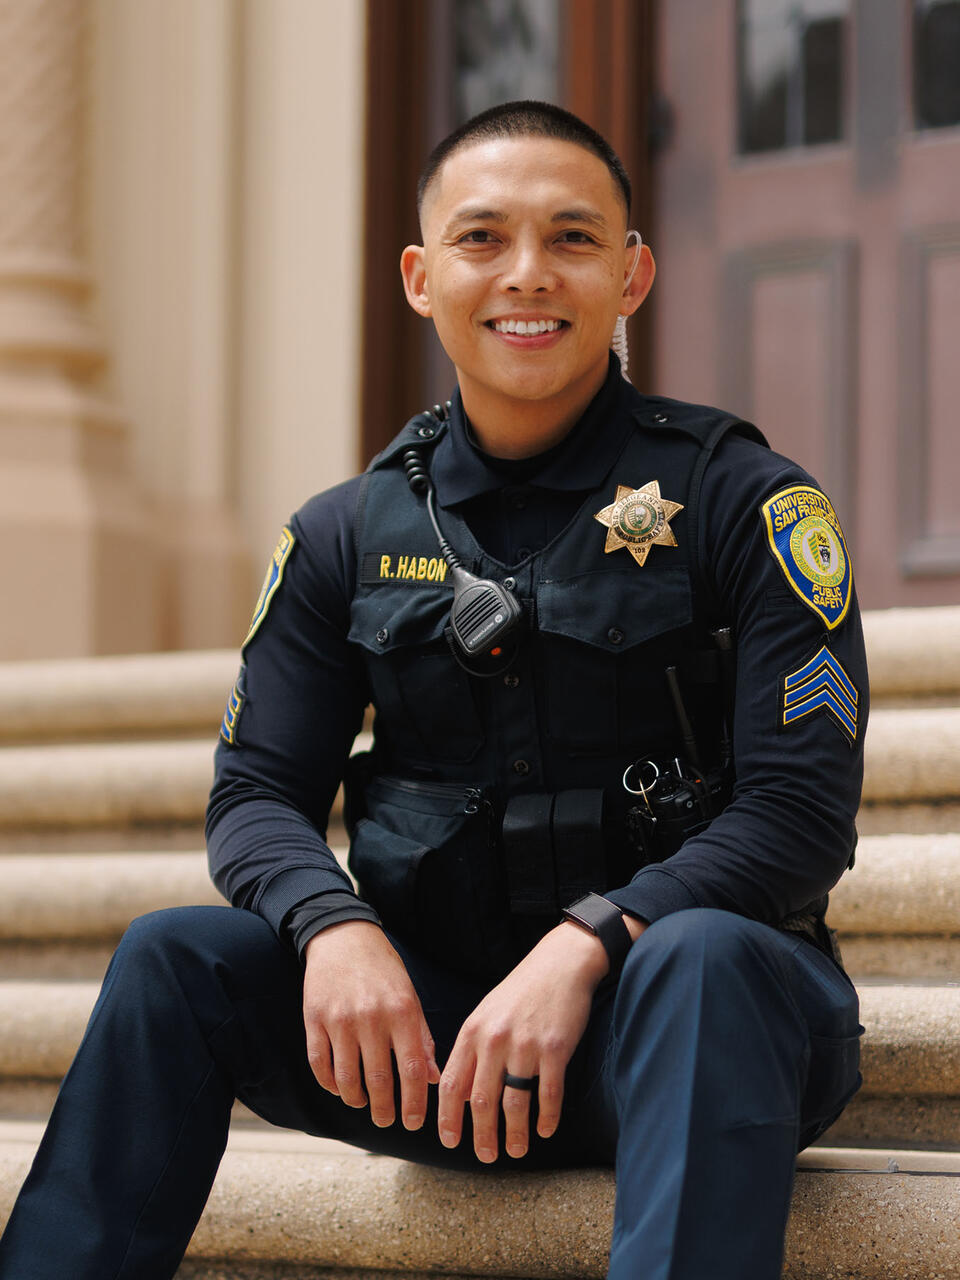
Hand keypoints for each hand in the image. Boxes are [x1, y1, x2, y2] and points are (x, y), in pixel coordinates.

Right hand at [302, 920, 439, 1129]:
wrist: (344, 938)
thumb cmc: (383, 971)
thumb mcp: (410, 997)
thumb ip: (422, 1037)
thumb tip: (432, 1079)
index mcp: (401, 1012)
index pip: (412, 1069)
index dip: (414, 1102)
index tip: (414, 1123)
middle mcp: (371, 1017)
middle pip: (379, 1080)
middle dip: (384, 1110)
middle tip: (386, 1122)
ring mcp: (340, 1019)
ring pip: (347, 1078)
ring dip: (357, 1100)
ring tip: (364, 1104)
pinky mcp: (314, 1019)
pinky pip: (320, 1064)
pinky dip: (329, 1084)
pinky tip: (339, 1088)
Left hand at [437, 920, 613, 1162]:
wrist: (559, 964)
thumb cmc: (521, 991)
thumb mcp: (486, 1014)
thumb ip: (471, 1051)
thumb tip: (458, 1094)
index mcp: (473, 1031)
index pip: (451, 1084)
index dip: (448, 1117)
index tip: (450, 1141)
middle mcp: (495, 1040)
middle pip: (481, 1100)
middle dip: (481, 1135)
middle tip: (486, 1157)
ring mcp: (525, 1046)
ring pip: (514, 1104)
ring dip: (514, 1134)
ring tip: (515, 1151)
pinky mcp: (555, 1049)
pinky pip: (548, 1094)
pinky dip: (546, 1118)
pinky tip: (545, 1131)